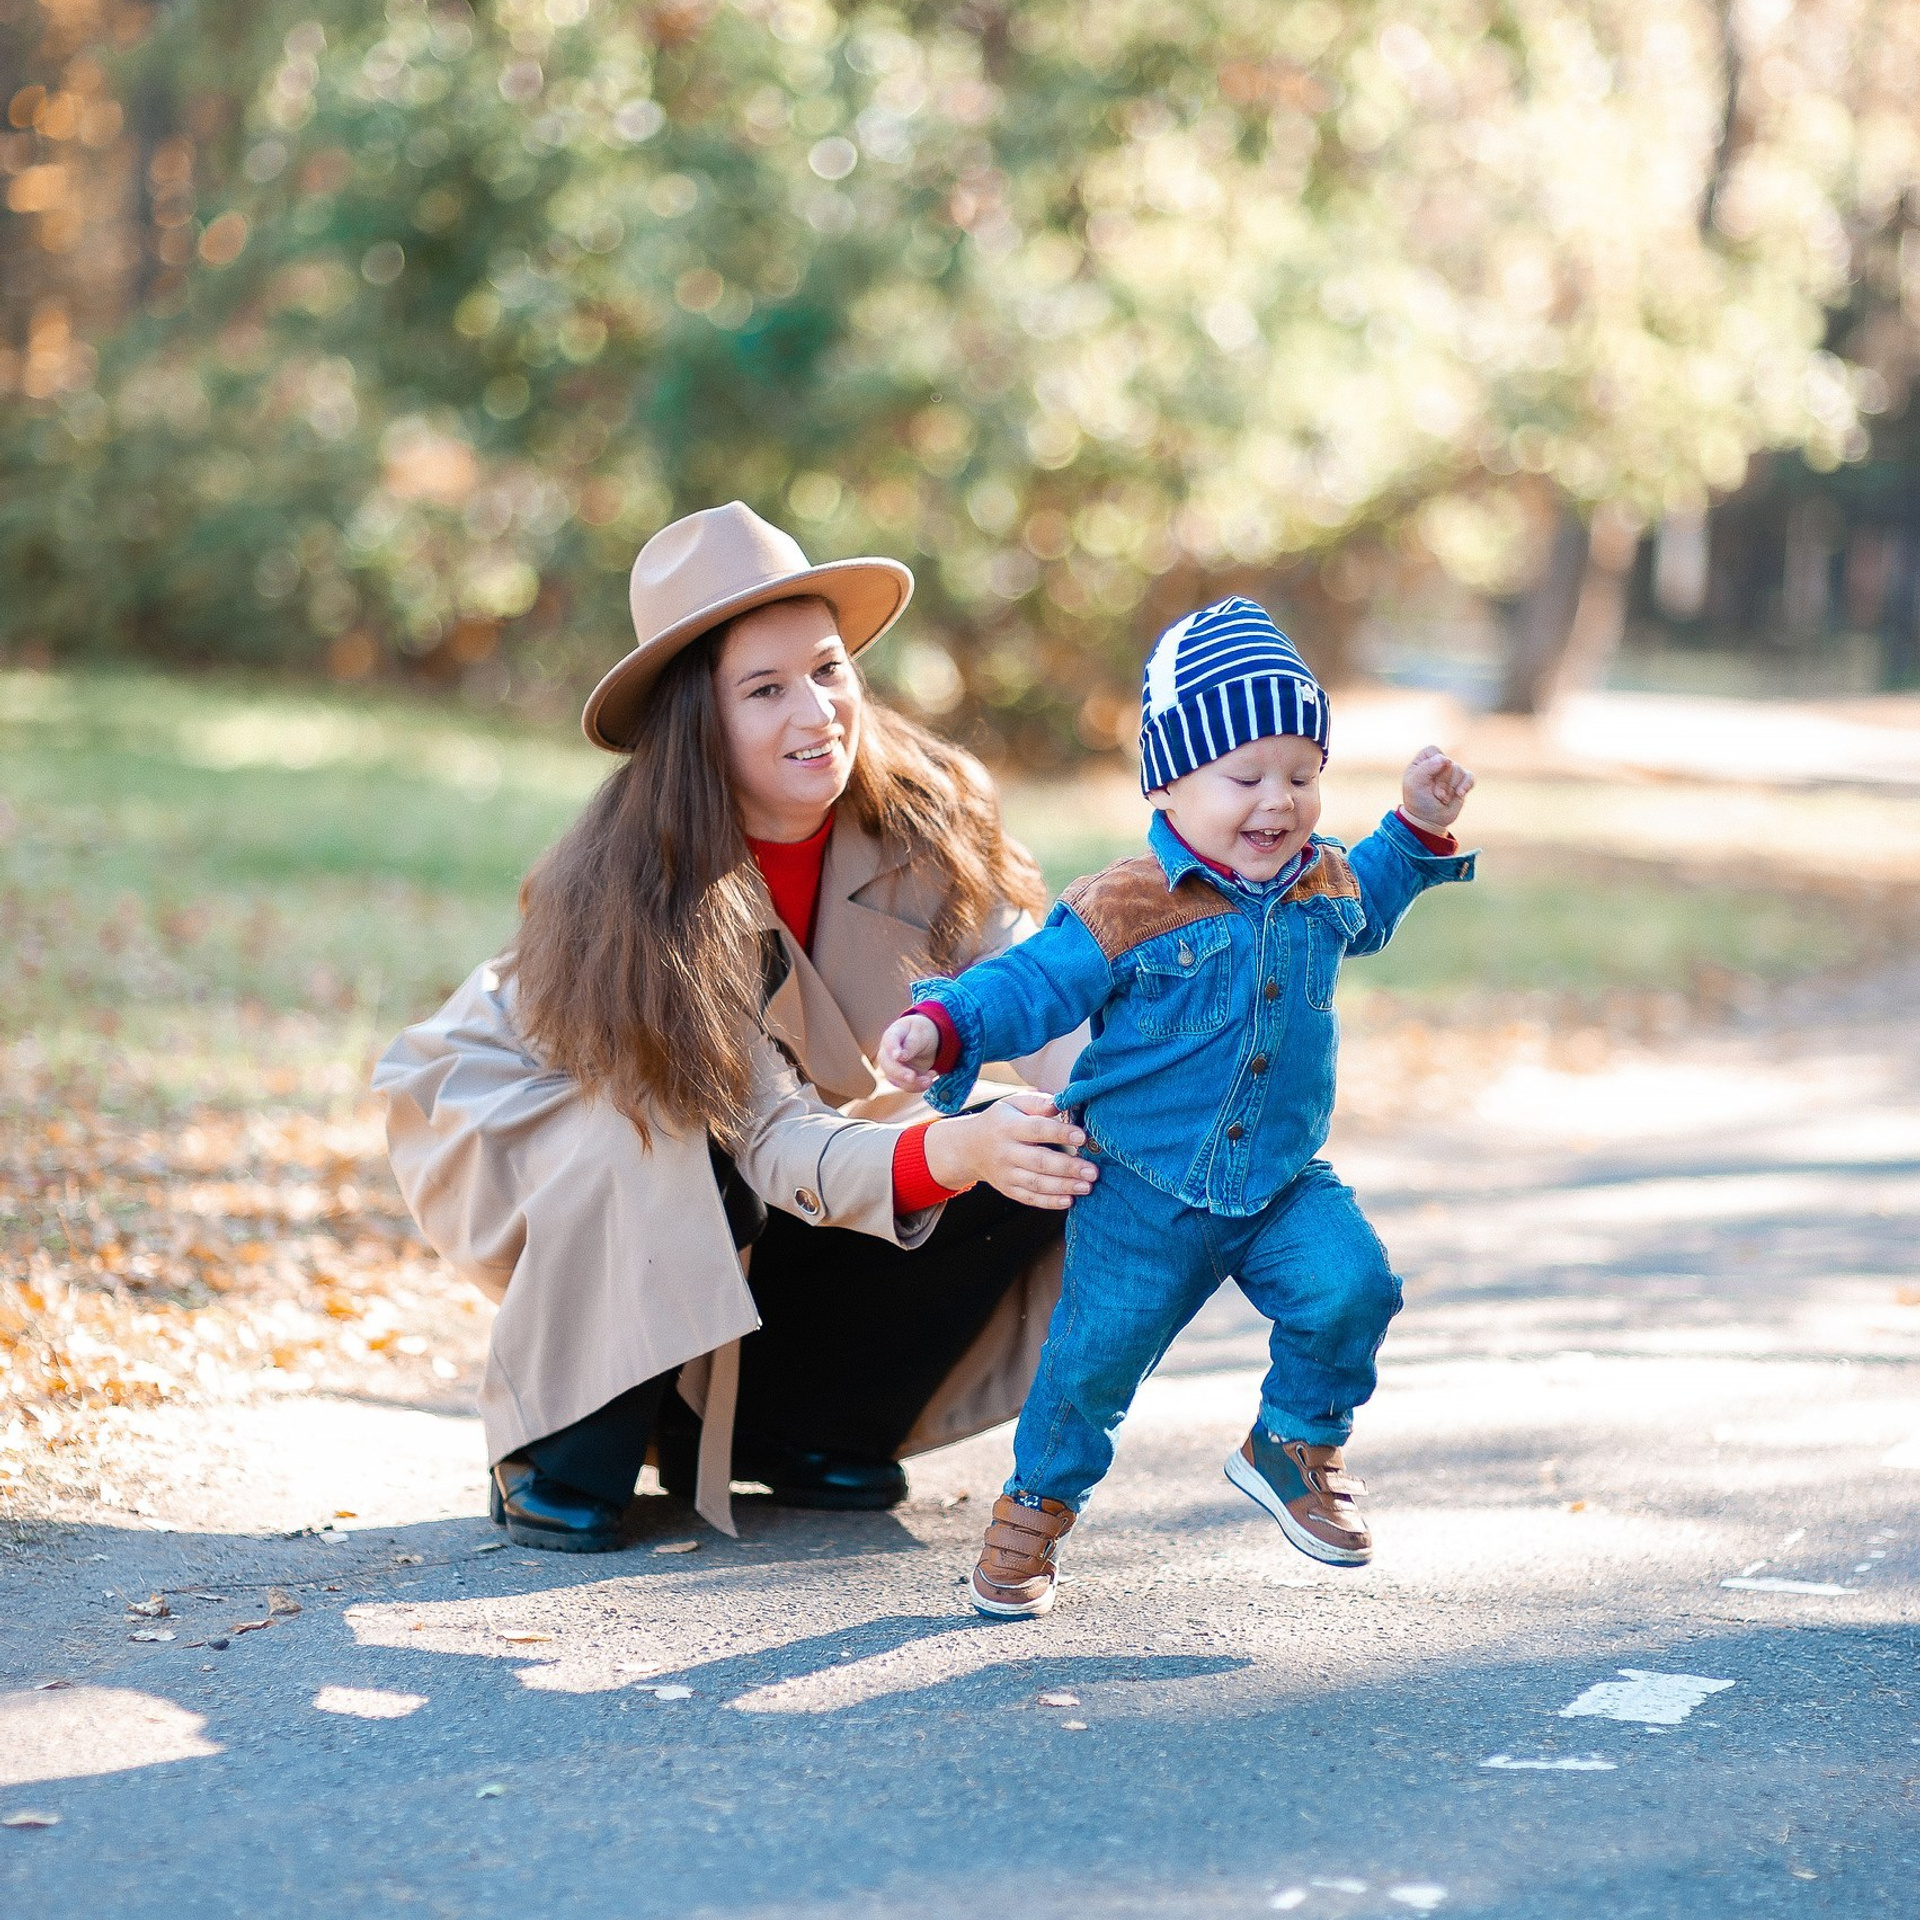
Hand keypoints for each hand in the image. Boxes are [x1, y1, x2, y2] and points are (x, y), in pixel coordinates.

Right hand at [878, 1013, 940, 1091]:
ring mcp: (893, 1067)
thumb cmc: (922, 1031)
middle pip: (887, 1065)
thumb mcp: (921, 1032)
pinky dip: (919, 1085)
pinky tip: (931, 1076)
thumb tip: (900, 1057)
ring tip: (929, 1080)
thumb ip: (912, 1043)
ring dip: (913, 1083)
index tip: (897, 1056)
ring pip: (896, 1080)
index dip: (892, 1049)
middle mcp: (888, 1053)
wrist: (927, 1040)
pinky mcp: (901, 1078)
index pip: (889, 1041)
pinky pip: (907, 1086)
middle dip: (899, 1073)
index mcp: (892, 1035)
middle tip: (912, 1077)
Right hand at [922, 1092, 1097, 1211]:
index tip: (1083, 1137)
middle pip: (1039, 1162)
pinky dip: (1049, 1202)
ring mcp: (1006, 1174)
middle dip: (1068, 1167)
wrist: (969, 1148)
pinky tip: (1069, 1200)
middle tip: (1092, 1171)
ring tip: (1087, 1186)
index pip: (1037, 1130)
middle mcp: (1006, 1152)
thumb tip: (1062, 1102)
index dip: (1061, 1133)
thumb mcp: (1013, 1104)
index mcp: (1008, 1127)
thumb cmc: (1000, 1121)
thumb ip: (1038, 1103)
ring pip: (1036, 1183)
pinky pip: (1030, 1198)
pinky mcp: (1008, 1189)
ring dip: (1064, 1187)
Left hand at [1401, 744, 1473, 829]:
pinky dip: (1466, 786)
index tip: (1427, 777)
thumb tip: (1446, 759)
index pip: (1433, 751)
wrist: (1429, 820)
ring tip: (1442, 798)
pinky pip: (1470, 777)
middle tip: (1435, 794)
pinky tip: (1459, 794)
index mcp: (1423, 761)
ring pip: (1459, 770)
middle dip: (1442, 781)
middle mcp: (1438, 764)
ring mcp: (1451, 773)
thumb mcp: (1416, 784)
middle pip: (1448, 762)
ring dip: (1450, 788)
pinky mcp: (1462, 782)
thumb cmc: (1418, 800)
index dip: (1433, 763)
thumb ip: (1427, 768)